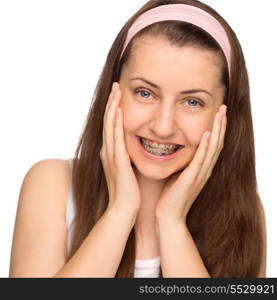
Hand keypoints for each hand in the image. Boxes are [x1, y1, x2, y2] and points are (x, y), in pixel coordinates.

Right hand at [100, 82, 140, 213]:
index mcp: (111, 152)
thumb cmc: (129, 191)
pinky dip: (116, 124)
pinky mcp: (117, 162)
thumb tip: (134, 148)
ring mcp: (110, 156)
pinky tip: (118, 111)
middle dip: (111, 102)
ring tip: (116, 91)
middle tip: (116, 85)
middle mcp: (107, 151)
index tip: (119, 95)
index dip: (113, 109)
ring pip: (109, 126)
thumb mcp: (127, 170)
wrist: (124, 210)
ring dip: (112, 107)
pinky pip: (115, 139)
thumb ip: (127, 157)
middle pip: (108, 121)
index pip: (112, 125)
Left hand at [155, 105, 226, 223]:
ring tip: (220, 114)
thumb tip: (177, 149)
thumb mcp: (179, 175)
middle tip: (223, 107)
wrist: (168, 216)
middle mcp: (205, 170)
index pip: (212, 145)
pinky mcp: (191, 179)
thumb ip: (183, 163)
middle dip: (221, 125)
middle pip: (217, 143)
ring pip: (212, 148)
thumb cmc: (171, 196)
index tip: (218, 113)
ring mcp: (200, 175)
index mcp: (202, 169)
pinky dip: (205, 146)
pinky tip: (207, 134)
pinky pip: (200, 160)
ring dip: (217, 130)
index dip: (217, 129)